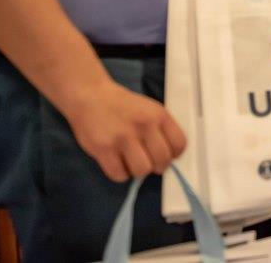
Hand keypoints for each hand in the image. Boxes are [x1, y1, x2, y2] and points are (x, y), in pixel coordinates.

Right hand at [64, 80, 186, 181]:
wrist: (90, 96)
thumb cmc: (123, 105)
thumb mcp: (150, 109)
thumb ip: (161, 129)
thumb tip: (170, 156)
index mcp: (158, 115)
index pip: (179, 144)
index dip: (174, 154)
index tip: (166, 155)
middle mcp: (144, 125)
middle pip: (162, 160)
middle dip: (157, 166)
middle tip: (148, 161)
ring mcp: (123, 138)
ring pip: (142, 170)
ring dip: (138, 171)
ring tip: (131, 162)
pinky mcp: (103, 149)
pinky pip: (119, 175)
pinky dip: (120, 174)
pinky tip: (117, 162)